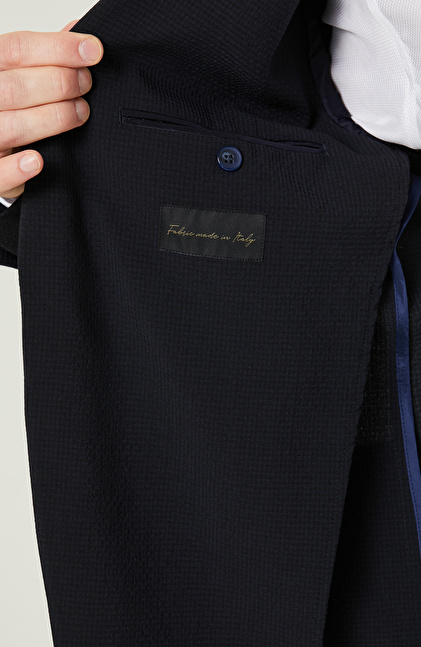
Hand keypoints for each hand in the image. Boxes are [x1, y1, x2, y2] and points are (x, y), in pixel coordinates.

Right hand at [0, 19, 102, 198]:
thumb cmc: (10, 107)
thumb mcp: (22, 74)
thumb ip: (45, 57)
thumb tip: (79, 28)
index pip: (17, 49)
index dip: (58, 48)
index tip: (93, 51)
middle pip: (16, 87)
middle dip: (59, 83)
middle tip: (86, 84)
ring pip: (13, 126)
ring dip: (52, 119)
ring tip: (80, 113)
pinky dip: (18, 167)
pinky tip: (38, 160)